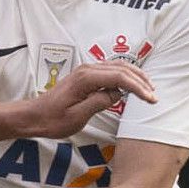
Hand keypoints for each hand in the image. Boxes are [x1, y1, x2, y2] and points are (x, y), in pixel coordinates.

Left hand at [21, 61, 157, 137]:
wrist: (35, 116)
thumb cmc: (53, 119)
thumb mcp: (77, 116)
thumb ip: (99, 102)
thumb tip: (117, 94)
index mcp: (86, 78)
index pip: (120, 77)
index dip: (138, 87)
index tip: (150, 99)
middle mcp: (87, 69)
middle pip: (122, 68)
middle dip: (140, 81)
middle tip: (153, 95)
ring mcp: (87, 71)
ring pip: (118, 67)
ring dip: (135, 77)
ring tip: (147, 90)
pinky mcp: (86, 76)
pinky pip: (110, 71)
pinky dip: (124, 77)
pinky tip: (131, 87)